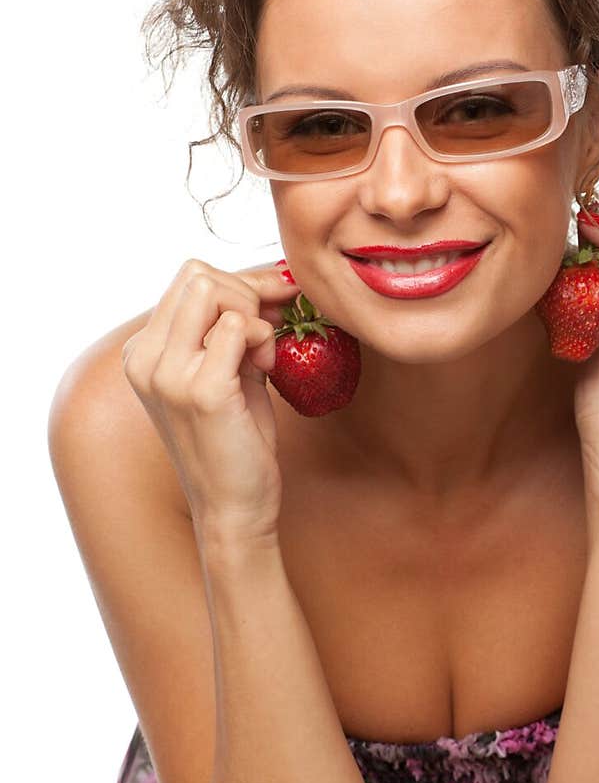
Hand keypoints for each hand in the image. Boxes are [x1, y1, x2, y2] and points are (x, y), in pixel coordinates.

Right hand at [121, 258, 301, 544]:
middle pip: (199, 275)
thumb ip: (232, 328)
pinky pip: (237, 326)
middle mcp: (145, 359)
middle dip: (248, 293)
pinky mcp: (202, 391)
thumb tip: (272, 280)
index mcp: (143, 352)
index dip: (239, 284)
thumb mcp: (225, 373)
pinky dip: (263, 338)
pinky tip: (267, 369)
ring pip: (214, 290)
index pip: (189, 278)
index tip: (269, 310)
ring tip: (263, 357)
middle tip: (271, 333)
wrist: (233, 507)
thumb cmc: (234, 440)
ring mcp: (169, 374)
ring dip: (254, 314)